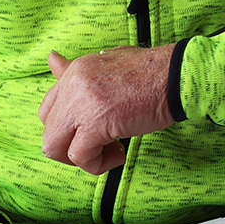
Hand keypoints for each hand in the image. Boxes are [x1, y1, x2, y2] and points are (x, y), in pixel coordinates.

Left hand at [39, 45, 175, 173]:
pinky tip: (120, 153)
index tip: (90, 132)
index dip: (66, 128)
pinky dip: (98, 164)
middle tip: (99, 147)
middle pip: (48, 132)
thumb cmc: (152, 70)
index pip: (47, 108)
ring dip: (81, 158)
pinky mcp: (96, 124)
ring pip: (55, 148)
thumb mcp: (108, 62)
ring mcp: (81, 105)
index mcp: (74, 71)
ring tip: (111, 150)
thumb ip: (78, 68)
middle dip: (70, 148)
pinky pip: (81, 158)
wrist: (177, 74)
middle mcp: (72, 86)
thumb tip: (52, 59)